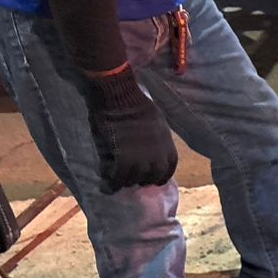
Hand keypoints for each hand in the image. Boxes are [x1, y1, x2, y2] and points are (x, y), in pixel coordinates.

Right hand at [83, 66, 178, 192]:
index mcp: (167, 142)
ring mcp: (143, 157)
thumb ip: (155, 137)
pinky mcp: (124, 158)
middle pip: (155, 176)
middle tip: (131, 178)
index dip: (161, 175)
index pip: (170, 167)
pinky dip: (113, 182)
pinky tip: (107, 180)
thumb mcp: (155, 120)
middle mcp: (159, 153)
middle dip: (144, 179)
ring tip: (116, 178)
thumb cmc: (134, 102)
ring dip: (126, 180)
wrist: (120, 96)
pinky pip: (120, 177)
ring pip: (136, 179)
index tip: (153, 178)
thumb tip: (149, 148)